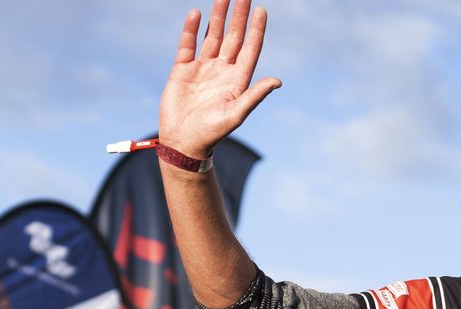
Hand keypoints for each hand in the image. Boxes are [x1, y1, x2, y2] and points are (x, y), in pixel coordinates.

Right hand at [159, 0, 279, 158]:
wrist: (184, 143)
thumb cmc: (213, 133)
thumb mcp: (237, 114)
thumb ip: (255, 95)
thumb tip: (277, 81)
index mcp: (238, 79)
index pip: (250, 48)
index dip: (256, 29)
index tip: (261, 9)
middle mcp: (222, 70)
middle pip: (233, 37)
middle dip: (238, 15)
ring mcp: (202, 69)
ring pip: (212, 36)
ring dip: (217, 17)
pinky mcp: (182, 70)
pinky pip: (188, 45)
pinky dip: (192, 30)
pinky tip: (196, 14)